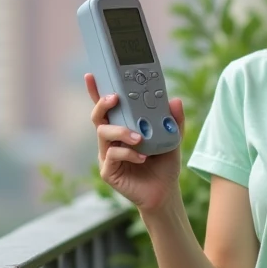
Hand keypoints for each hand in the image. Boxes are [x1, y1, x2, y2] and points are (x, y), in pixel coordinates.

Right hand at [86, 73, 185, 212]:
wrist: (165, 192)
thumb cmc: (164, 164)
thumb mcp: (173, 139)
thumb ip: (174, 121)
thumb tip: (175, 100)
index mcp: (122, 127)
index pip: (107, 107)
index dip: (96, 91)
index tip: (91, 75)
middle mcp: (111, 139)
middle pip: (98, 117)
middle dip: (103, 104)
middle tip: (115, 98)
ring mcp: (107, 155)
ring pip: (103, 134)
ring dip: (121, 131)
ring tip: (139, 138)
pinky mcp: (108, 171)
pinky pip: (113, 156)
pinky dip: (128, 154)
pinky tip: (142, 158)